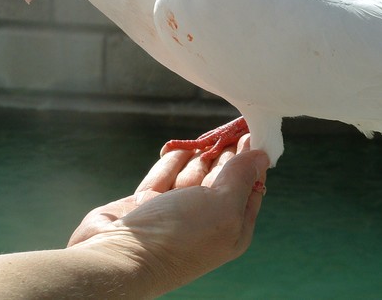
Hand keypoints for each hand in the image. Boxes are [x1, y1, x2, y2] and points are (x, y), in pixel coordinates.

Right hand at [68, 134, 268, 296]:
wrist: (119, 256)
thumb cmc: (179, 235)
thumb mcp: (224, 206)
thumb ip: (242, 178)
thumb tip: (262, 156)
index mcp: (230, 228)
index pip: (248, 188)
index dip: (252, 161)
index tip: (254, 132)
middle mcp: (204, 220)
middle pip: (221, 178)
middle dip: (228, 152)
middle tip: (233, 126)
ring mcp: (174, 212)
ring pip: (193, 173)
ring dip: (203, 152)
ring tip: (212, 132)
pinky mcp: (146, 202)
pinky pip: (166, 174)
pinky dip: (175, 159)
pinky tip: (185, 145)